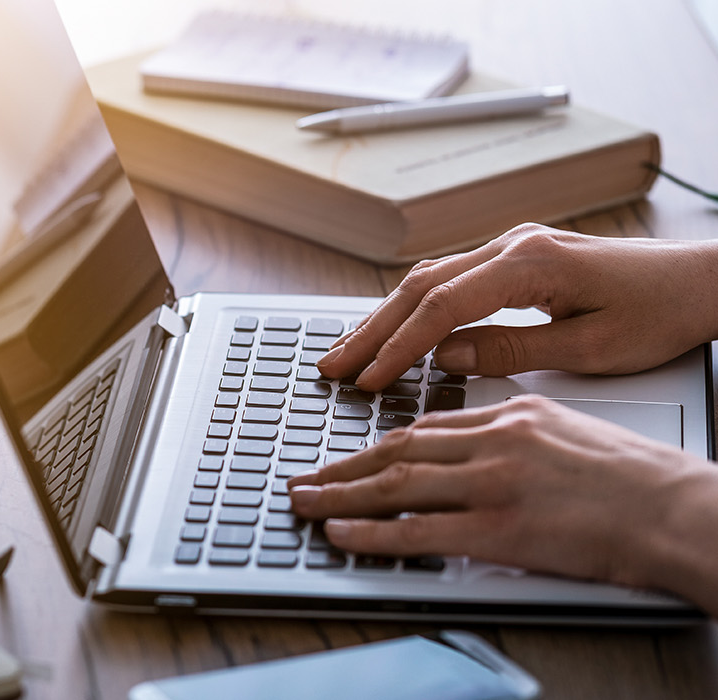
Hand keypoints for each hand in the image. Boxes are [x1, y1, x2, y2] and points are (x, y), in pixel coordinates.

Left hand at [288, 396, 717, 600]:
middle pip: (399, 450)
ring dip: (340, 495)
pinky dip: (370, 532)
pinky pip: (416, 530)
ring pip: (396, 484)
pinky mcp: (499, 527)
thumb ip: (518, 433)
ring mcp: (494, 483)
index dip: (379, 443)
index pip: (427, 426)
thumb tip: (478, 445)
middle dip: (344, 466)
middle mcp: (496, 441)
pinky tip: (340, 532)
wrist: (677, 511)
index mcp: (514, 414)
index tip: (350, 455)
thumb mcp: (571, 431)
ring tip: (304, 503)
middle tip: (306, 477)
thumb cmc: (639, 481)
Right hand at [317, 224, 717, 390]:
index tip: (370, 380)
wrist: (702, 282)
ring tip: (348, 352)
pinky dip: (412, 307)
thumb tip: (447, 358)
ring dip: (384, 317)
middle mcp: (513, 246)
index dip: (399, 347)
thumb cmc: (661, 315)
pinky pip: (449, 279)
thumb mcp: (591, 348)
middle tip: (333, 367)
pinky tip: (391, 329)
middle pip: (420, 287)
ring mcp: (512, 247)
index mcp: (531, 264)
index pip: (442, 307)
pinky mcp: (516, 258)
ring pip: (427, 279)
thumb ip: (511, 350)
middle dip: (372, 331)